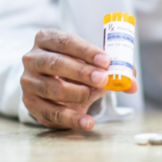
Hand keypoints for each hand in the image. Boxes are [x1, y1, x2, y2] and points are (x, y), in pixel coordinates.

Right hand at [21, 29, 137, 131]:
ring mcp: (28, 81)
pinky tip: (88, 122)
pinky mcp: (30, 104)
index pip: (64, 41)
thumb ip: (112, 69)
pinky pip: (52, 113)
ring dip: (79, 93)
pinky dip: (72, 119)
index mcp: (46, 38)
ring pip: (53, 88)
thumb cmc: (73, 67)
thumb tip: (132, 83)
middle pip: (56, 63)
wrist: (50, 85)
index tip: (106, 60)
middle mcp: (32, 58)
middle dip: (82, 72)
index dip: (86, 51)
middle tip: (103, 79)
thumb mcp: (89, 62)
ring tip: (97, 95)